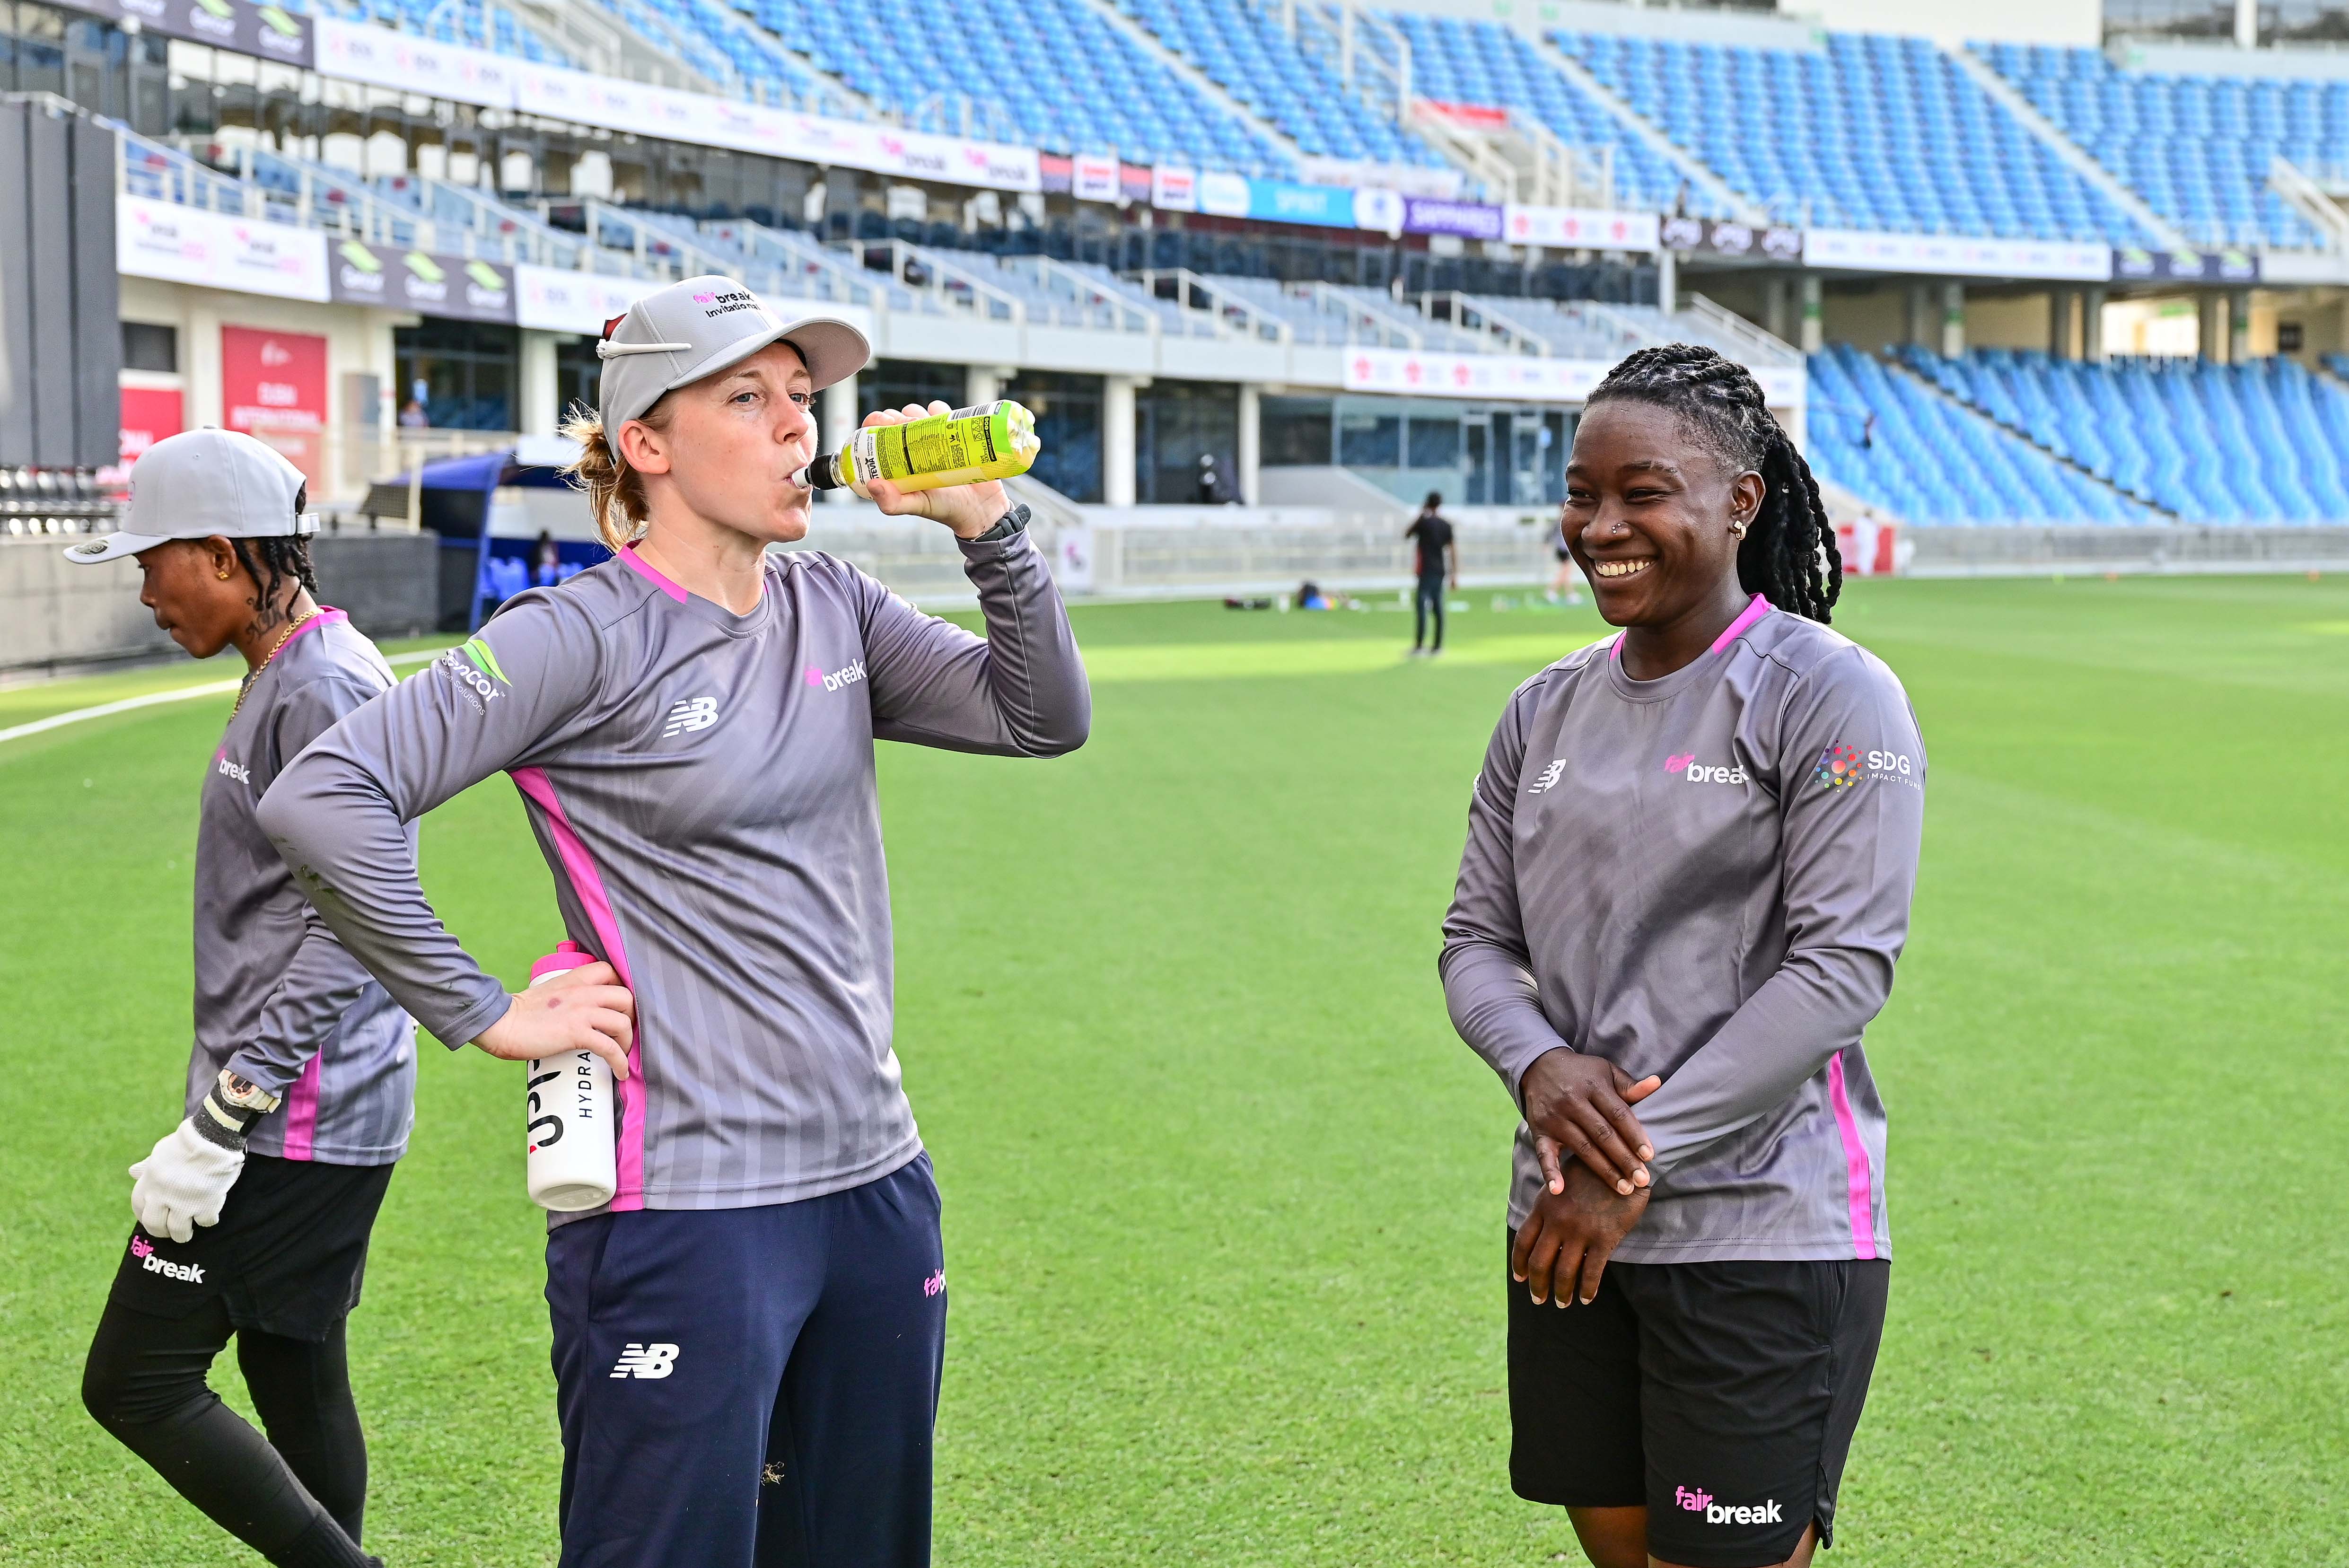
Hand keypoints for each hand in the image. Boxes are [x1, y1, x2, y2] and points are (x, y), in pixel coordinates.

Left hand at [129, 1120, 244, 1242]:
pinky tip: (209, 1214)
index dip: (144, 1215)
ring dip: (183, 1234)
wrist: (213, 1137)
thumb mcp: (161, 1152)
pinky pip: (205, 1221)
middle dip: (161, 1232)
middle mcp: (163, 1196)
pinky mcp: (207, 1204)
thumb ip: (148, 1166)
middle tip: (169, 1232)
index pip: (138, 1207)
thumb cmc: (187, 1141)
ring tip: (188, 1233)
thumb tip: (132, 1172)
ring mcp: (185, 1203)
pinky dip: (208, 1220)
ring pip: (179, 1230)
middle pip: (155, 1225)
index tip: (152, 1218)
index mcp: (150, 1182)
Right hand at [473, 961, 634, 1078]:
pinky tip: (620, 1073)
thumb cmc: (521, 1013)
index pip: (611, 971)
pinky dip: (619, 1062)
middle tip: (623, 1032)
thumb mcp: (550, 993)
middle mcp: (583, 991)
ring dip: (627, 1041)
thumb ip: (569, 996)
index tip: (619, 1007)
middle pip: (626, 997)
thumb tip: (582, 1012)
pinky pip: (609, 1047)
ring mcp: (581, 1011)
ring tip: (622, 1054)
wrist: (500, 1023)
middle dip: (631, 1016)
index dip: (622, 988)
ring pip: (623, 1022)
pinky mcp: (576, 1033)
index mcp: (576, 978)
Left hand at [860, 401, 1006, 539]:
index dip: (875, 423)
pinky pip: (940, 410)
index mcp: (895, 464)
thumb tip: (873, 485)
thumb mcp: (917, 506)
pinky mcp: (949, 432)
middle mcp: (909, 449)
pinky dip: (939, 409)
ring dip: (918, 413)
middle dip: (899, 417)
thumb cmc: (945, 508)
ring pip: (914, 412)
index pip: (875, 435)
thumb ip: (893, 503)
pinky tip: (944, 420)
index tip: (887, 424)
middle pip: (894, 420)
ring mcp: (929, 439)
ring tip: (928, 427)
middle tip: (909, 425)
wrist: (981, 506)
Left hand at [1512, 1162, 1648, 1306]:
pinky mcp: (1604, 1238)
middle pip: (1539, 1262)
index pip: (1522, 1241)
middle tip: (1539, 1299)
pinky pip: (1592, 1272)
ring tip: (1563, 1303)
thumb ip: (1549, 1204)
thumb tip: (1540, 1227)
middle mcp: (1557, 1221)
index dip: (1518, 1264)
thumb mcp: (1561, 1180)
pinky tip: (1587, 1298)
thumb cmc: (1591, 1170)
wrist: (1623, 1161)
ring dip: (1562, 1292)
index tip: (1519, 1278)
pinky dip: (1588, 1289)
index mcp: (1543, 1206)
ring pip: (1564, 1272)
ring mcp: (1580, 1230)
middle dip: (1537, 1285)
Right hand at [1521, 1047, 1660, 1195]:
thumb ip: (1629, 1085)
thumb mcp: (1605, 1071)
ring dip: (1603, 1171)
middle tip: (1642, 1179)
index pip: (1618, 1114)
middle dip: (1624, 1159)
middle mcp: (1573, 1102)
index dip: (1634, 1135)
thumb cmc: (1581, 1073)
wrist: (1538, 1065)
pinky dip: (1550, 1172)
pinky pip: (1544, 1154)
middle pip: (1603, 1135)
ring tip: (1623, 1188)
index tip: (1649, 1156)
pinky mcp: (1540, 1131)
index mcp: (1593, 1086)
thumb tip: (1657, 1084)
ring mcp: (1555, 1118)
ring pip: (1582, 1148)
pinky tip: (1558, 1190)